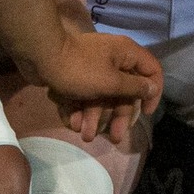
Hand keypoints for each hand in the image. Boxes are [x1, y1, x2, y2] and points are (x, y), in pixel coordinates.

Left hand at [31, 31, 162, 145]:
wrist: (40, 57)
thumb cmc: (80, 69)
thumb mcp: (111, 82)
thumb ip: (134, 87)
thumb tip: (152, 88)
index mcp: (126, 55)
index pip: (152, 71)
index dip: (153, 92)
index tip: (146, 112)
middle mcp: (113, 60)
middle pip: (124, 92)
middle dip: (117, 117)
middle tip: (114, 138)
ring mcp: (94, 68)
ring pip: (102, 97)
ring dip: (94, 118)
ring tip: (84, 135)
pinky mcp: (77, 76)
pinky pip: (84, 96)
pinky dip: (79, 110)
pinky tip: (73, 123)